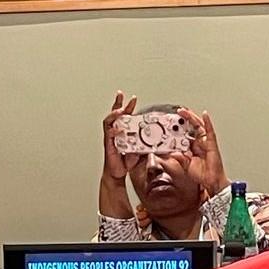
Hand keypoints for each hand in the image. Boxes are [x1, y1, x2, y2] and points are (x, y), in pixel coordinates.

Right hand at [100, 91, 141, 218]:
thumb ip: (147, 145)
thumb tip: (159, 143)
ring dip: (114, 114)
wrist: (118, 173)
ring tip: (120, 110)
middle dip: (118, 103)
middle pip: (115, 114)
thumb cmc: (126, 162)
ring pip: (109, 121)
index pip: (126, 116)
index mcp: (124, 132)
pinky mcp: (109, 144)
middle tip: (120, 95)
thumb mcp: (141, 151)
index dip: (129, 106)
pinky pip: (109, 134)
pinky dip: (114, 131)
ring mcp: (111, 137)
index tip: (134, 99)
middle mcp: (116, 132)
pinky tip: (118, 129)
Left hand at [175, 108, 228, 195]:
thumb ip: (179, 158)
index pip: (184, 135)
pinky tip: (204, 115)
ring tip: (185, 111)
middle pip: (191, 127)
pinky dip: (208, 122)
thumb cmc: (202, 175)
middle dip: (184, 119)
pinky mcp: (212, 143)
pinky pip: (210, 131)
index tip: (171, 123)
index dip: (178, 129)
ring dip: (192, 118)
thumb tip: (171, 153)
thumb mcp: (186, 165)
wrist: (211, 181)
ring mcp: (206, 142)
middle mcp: (199, 143)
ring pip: (199, 126)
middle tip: (177, 112)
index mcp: (192, 147)